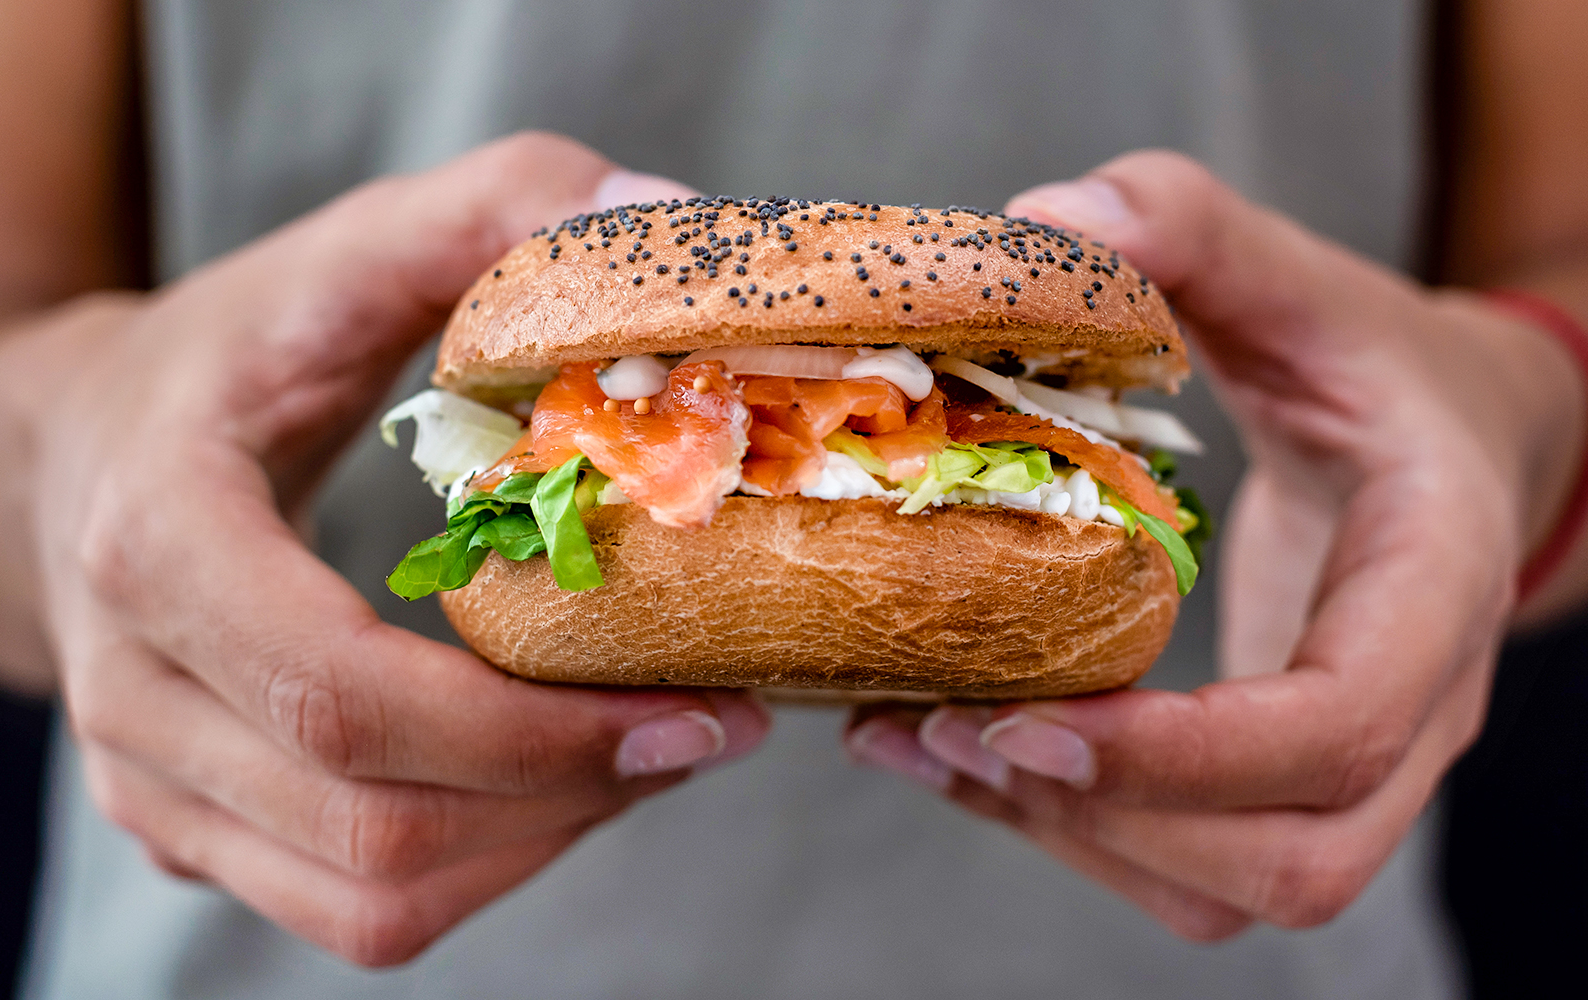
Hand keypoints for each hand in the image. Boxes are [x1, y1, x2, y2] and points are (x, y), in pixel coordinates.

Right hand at [7, 132, 768, 964]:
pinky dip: (487, 865)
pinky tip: (563, 781)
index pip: (346, 696)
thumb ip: (500, 204)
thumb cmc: (228, 352)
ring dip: (545, 842)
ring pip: (372, 897)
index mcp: (159, 546)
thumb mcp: (346, 253)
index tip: (696, 707)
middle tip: (712, 726)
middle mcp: (135, 694)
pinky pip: (355, 907)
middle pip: (375, 822)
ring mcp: (152, 783)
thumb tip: (669, 211)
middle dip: (574, 793)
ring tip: (653, 751)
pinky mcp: (190, 831)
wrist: (76, 453)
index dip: (536, 732)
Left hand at [845, 151, 1583, 938]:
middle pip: (1290, 855)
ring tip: (914, 745)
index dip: (1186, 754)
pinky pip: (1189, 861)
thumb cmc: (1380, 367)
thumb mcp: (1305, 285)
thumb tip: (1045, 216)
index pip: (1339, 724)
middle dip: (1107, 817)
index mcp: (1434, 584)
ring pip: (1231, 885)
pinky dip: (1066, 828)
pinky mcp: (1281, 778)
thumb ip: (1195, 232)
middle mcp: (1414, 707)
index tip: (1029, 719)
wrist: (1451, 443)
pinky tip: (952, 751)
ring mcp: (1355, 764)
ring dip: (1066, 838)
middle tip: (947, 733)